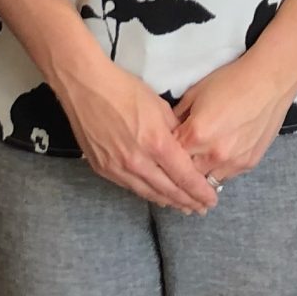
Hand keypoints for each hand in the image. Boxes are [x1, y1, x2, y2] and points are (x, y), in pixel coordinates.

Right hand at [54, 52, 217, 213]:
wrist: (85, 86)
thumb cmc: (124, 89)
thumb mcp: (159, 106)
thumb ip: (174, 132)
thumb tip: (183, 148)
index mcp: (156, 143)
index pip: (185, 177)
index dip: (200, 192)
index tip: (211, 200)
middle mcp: (137, 161)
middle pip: (169, 190)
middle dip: (188, 202)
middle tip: (201, 209)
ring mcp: (117, 167)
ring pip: (148, 193)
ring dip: (168, 202)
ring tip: (182, 207)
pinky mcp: (102, 168)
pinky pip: (129, 186)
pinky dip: (146, 192)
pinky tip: (155, 195)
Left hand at [174, 53, 296, 186]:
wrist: (268, 82)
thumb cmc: (231, 82)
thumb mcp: (195, 93)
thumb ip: (178, 116)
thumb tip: (168, 130)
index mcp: (196, 134)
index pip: (171, 155)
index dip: (167, 151)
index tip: (167, 146)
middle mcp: (213, 154)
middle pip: (187, 173)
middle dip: (183, 164)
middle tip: (184, 153)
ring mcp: (233, 162)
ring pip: (207, 180)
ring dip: (202, 171)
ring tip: (203, 155)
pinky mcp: (249, 164)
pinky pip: (227, 175)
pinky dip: (221, 168)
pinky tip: (222, 153)